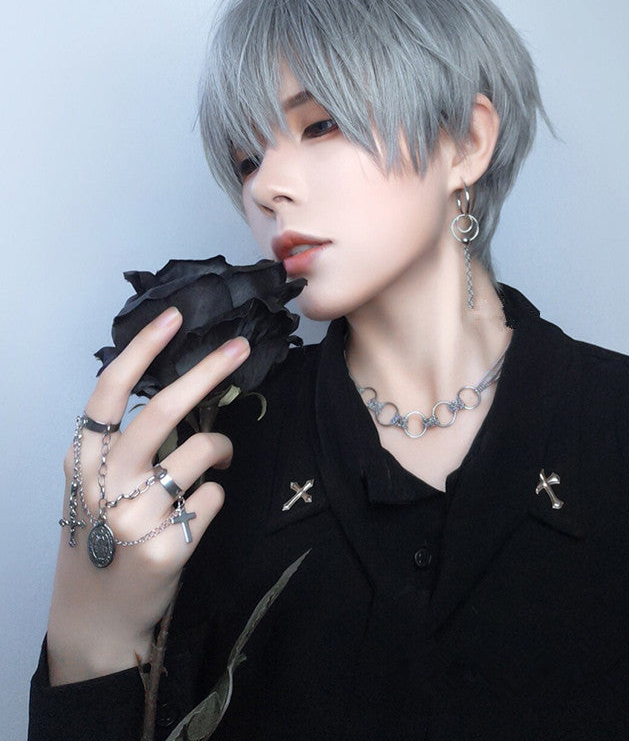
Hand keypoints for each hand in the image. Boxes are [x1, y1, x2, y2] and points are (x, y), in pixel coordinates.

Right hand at [46, 306, 249, 684]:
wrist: (94, 619)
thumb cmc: (100, 543)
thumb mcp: (91, 490)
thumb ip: (119, 449)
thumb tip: (177, 399)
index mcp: (83, 462)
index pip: (108, 393)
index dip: (141, 351)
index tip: (173, 319)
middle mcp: (102, 485)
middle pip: (162, 412)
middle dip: (206, 373)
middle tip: (237, 349)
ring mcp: (132, 518)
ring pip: (201, 453)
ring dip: (222, 450)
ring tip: (218, 462)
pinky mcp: (165, 547)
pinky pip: (214, 498)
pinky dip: (215, 498)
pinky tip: (195, 516)